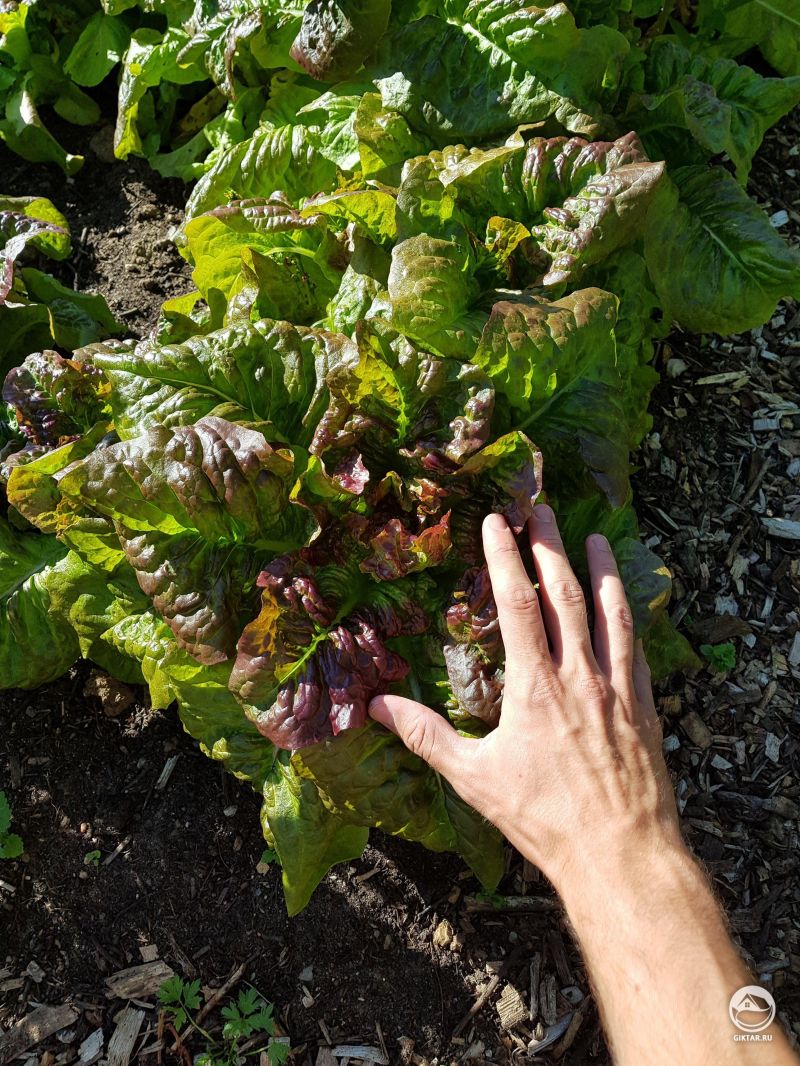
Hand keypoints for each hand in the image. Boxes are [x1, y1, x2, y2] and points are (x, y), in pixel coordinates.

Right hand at [369, 504, 683, 895]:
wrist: (620, 853)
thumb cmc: (544, 818)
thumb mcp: (476, 779)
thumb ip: (427, 737)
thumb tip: (377, 707)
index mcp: (536, 687)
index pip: (518, 605)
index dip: (505, 558)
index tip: (496, 522)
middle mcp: (580, 676)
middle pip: (565, 595)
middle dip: (550, 547)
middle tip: (542, 510)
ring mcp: (618, 688)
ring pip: (610, 613)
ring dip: (602, 571)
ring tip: (596, 538)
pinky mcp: (644, 707)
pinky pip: (638, 648)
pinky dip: (629, 617)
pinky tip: (626, 604)